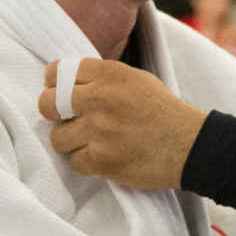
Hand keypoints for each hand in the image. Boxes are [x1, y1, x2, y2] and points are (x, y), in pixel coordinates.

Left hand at [39, 58, 207, 187]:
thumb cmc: (163, 113)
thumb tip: (63, 82)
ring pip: (58, 138)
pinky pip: (75, 162)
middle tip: (68, 120)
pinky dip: (87, 162)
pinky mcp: (102, 159)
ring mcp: (100, 130)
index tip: (59, 95)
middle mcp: (100, 99)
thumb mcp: (135, 79)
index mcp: (109, 74)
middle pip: (47, 104)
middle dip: (53, 113)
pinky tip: (105, 156)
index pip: (58, 73)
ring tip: (93, 141)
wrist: (189, 145)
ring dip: (72, 142)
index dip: (54, 85)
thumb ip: (101, 78)